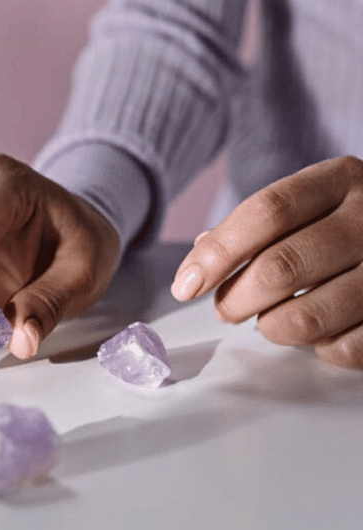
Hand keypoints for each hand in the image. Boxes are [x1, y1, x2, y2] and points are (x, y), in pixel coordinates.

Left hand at [171, 156, 362, 368]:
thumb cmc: (342, 224)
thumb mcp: (306, 205)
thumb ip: (253, 227)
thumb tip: (198, 260)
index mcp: (339, 181)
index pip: (267, 212)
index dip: (218, 253)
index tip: (186, 285)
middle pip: (279, 268)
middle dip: (234, 299)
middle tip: (224, 309)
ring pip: (305, 317)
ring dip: (270, 327)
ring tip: (269, 318)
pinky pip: (341, 348)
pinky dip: (316, 347)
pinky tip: (318, 330)